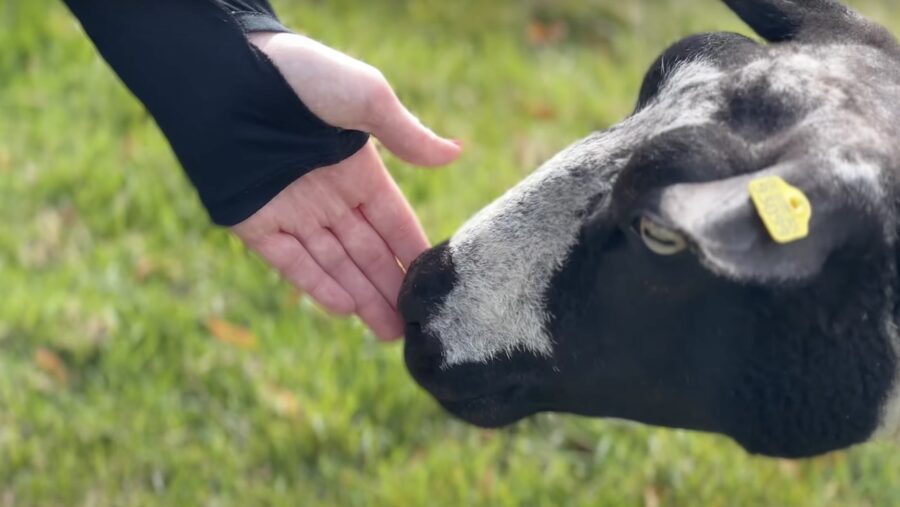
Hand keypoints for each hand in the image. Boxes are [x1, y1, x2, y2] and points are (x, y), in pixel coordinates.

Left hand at [231, 33, 461, 339]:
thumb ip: (407, 135)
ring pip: (333, 265)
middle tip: (415, 327)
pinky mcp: (253, 222)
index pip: (393, 221)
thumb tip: (455, 154)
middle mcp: (326, 196)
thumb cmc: (301, 77)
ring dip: (361, 297)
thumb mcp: (365, 99)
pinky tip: (346, 309)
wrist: (226, 75)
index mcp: (356, 170)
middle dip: (391, 288)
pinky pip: (290, 262)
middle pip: (366, 253)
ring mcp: (290, 212)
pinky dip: (317, 285)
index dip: (412, 251)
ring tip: (390, 332)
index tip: (436, 283)